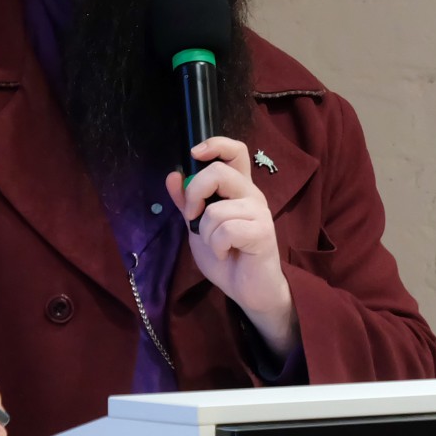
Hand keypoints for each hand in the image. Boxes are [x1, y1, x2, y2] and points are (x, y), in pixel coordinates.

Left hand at [165, 136, 298, 356]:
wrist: (248, 291)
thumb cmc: (227, 257)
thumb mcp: (199, 228)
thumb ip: (187, 203)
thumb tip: (173, 176)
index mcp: (237, 189)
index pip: (235, 151)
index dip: (215, 144)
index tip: (195, 154)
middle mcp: (251, 194)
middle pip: (219, 171)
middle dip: (194, 195)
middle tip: (193, 218)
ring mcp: (259, 212)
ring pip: (216, 210)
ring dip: (207, 234)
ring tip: (218, 246)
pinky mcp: (263, 232)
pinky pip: (226, 231)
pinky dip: (218, 247)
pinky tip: (227, 254)